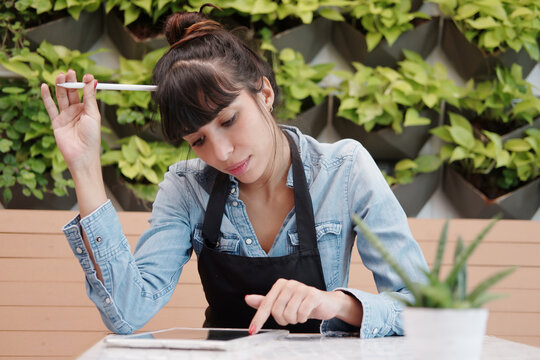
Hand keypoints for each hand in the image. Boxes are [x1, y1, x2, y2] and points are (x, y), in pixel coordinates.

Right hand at [40, 70, 100, 171]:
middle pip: (72, 93)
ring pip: (61, 97)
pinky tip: (44, 87)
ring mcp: (66, 116)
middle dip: (71, 82)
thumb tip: (93, 81)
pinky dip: (46, 97)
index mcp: (88, 110)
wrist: (82, 154)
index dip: (85, 84)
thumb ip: (90, 98)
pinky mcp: (56, 121)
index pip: (85, 93)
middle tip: (71, 72)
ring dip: (60, 86)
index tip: (87, 75)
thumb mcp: (93, 115)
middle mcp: (77, 111)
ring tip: (61, 76)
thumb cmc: (92, 137)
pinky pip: (50, 107)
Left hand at [245, 278, 362, 333]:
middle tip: (290, 317)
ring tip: (298, 314)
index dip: (258, 319)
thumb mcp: (282, 302)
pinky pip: (301, 314)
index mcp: (280, 284)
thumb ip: (265, 302)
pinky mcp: (313, 294)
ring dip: (294, 320)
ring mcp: (302, 288)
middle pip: (276, 311)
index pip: (265, 305)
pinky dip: (302, 319)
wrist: (324, 303)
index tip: (252, 331)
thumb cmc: (301, 303)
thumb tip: (248, 299)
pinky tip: (306, 313)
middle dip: (283, 320)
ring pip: (289, 314)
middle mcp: (289, 283)